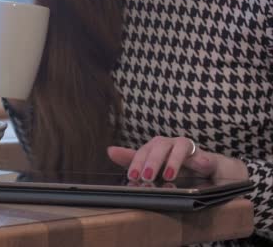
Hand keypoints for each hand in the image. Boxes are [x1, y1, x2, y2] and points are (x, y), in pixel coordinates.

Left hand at [107, 136, 248, 181]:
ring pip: (181, 146)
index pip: (143, 151)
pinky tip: (202, 165)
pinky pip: (207, 158)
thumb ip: (135, 162)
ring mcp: (192, 150)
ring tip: (168, 176)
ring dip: (173, 161)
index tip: (130, 175)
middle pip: (159, 146)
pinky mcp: (210, 159)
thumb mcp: (155, 170)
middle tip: (145, 177)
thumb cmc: (179, 169)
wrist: (212, 172)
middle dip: (151, 162)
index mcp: (158, 149)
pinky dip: (203, 160)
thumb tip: (110, 150)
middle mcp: (172, 145)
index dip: (135, 161)